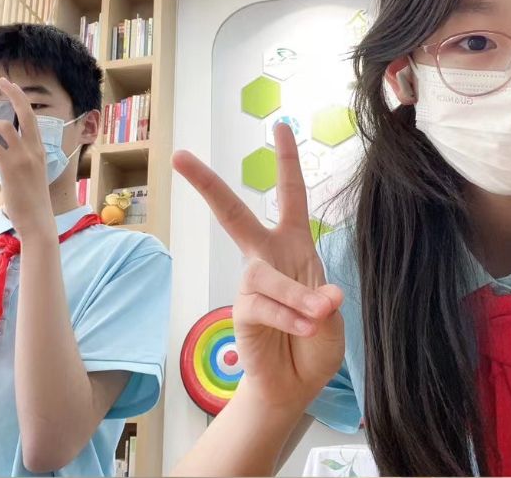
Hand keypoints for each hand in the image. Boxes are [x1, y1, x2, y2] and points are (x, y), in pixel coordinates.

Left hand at [0, 78, 51, 236]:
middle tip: (2, 82)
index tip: (11, 86)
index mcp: (40, 149)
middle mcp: (34, 149)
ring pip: (2, 126)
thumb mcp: (31, 174)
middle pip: (23, 112)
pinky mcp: (10, 167)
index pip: (31, 117)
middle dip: (12, 93)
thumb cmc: (32, 201)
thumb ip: (20, 158)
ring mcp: (23, 157)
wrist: (37, 220)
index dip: (20, 99)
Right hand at [172, 124, 344, 411]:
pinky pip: (263, 304)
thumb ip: (324, 302)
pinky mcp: (242, 310)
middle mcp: (267, 256)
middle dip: (208, 184)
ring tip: (317, 318)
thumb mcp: (330, 316)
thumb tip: (320, 296)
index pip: (290, 195)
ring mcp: (252, 283)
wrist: (295, 384)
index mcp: (294, 245)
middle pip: (233, 214)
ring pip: (267, 275)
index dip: (287, 161)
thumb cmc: (314, 341)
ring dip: (297, 298)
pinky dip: (289, 317)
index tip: (280, 126)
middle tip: (180, 157)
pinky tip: (304, 328)